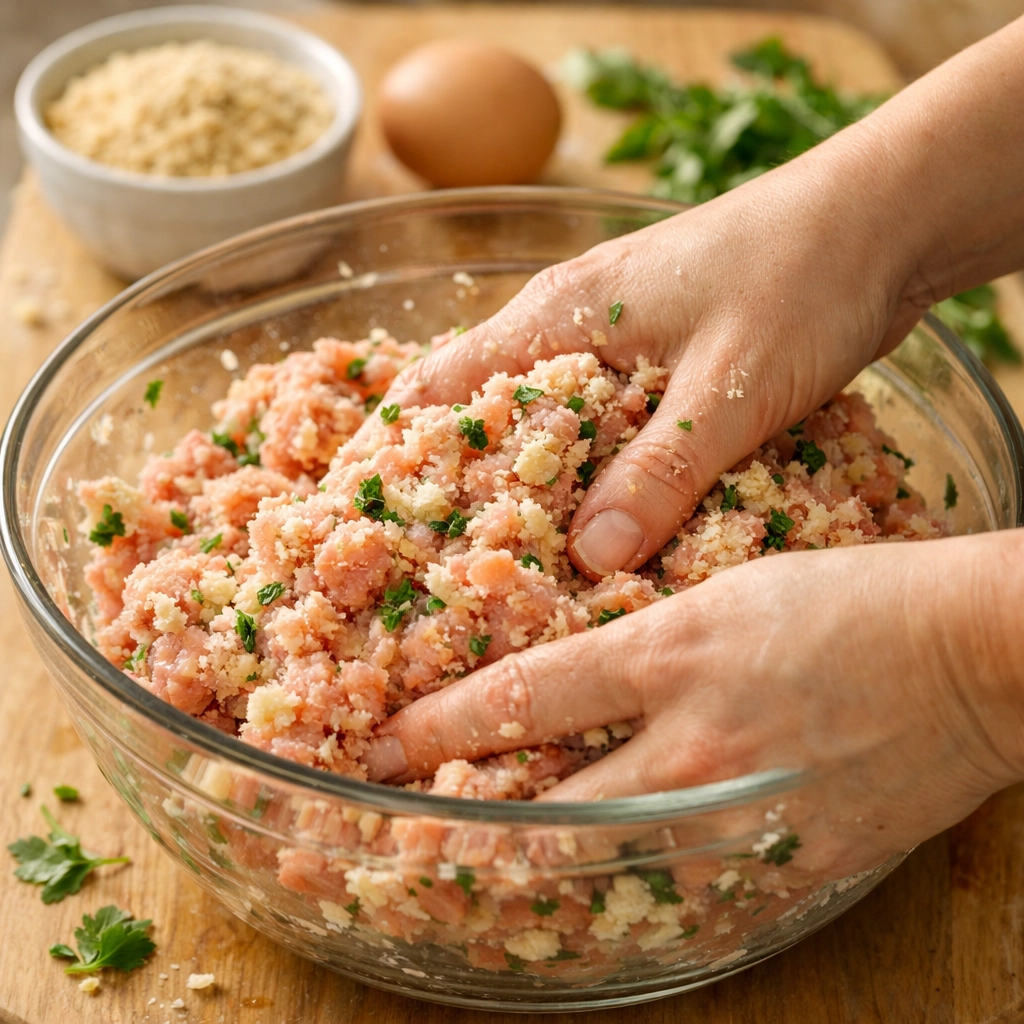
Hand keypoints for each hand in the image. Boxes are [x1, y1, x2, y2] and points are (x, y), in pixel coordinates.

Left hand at [366, 531, 1023, 873]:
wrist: (967, 653)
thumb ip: (644, 639)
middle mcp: (690, 742)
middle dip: (468, 828)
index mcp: (670, 653)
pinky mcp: (790, 865)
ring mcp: (740, 814)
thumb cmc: (850, 597)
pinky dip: (635, 906)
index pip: (525, 697)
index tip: (384, 747)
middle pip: (547, 809)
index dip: (439, 726)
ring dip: (541, 877)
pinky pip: (690, 903)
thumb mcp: (727, 589)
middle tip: (408, 838)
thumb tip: (575, 677)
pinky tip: (601, 909)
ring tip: (485, 882)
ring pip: (609, 873)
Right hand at [384, 15, 1023, 579]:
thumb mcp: (728, 388)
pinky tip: (601, 520)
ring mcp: (611, 338)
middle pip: (481, 409)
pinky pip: (596, 423)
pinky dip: (586, 469)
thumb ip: (660, 473)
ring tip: (518, 563)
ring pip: (541, 420)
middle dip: (461, 484)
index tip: (380, 528)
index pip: (439, 384)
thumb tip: (593, 560)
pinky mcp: (653, 357)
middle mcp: (568, 322)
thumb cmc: (801, 278)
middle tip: (451, 568)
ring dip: (531, 482)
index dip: (399, 455)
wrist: (881, 220)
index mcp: (557, 313)